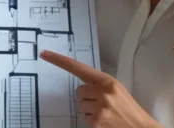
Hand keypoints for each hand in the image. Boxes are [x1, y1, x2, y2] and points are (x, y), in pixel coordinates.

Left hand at [40, 50, 160, 127]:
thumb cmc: (129, 110)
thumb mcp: (117, 91)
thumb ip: (100, 85)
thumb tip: (81, 88)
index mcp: (108, 81)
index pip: (78, 67)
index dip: (59, 60)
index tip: (44, 54)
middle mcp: (103, 92)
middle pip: (78, 91)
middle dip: (87, 98)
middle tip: (103, 105)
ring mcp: (99, 107)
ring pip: (80, 105)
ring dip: (89, 110)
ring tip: (106, 114)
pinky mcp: (97, 122)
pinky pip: (84, 118)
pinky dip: (92, 121)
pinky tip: (105, 122)